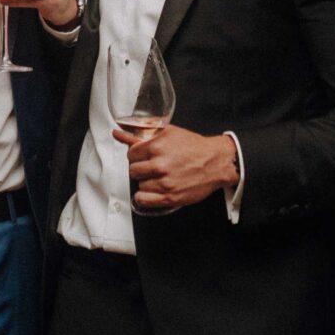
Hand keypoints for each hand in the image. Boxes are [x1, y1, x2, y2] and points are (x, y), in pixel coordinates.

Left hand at [117, 124, 238, 209]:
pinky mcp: (170, 198)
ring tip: (158, 177)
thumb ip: (142, 134)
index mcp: (157, 147)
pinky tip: (152, 190)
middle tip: (152, 167)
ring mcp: (165, 183)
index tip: (144, 156)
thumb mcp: (168, 133)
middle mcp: (160, 165)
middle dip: (141, 168)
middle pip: (133, 170)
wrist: (216, 162)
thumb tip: (118, 133)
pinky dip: (145, 197)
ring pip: (139, 185)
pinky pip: (143, 200)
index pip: (131, 154)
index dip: (138, 155)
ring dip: (146, 182)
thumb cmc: (194, 146)